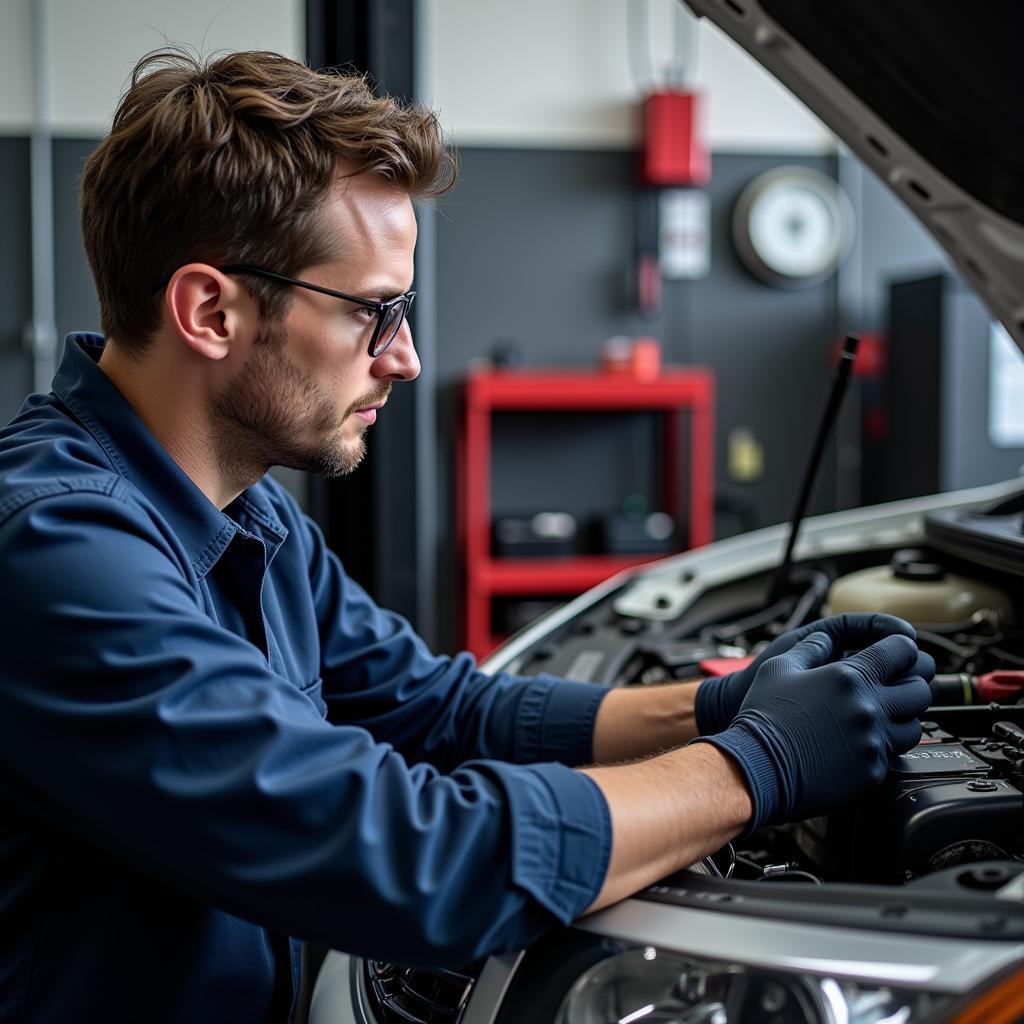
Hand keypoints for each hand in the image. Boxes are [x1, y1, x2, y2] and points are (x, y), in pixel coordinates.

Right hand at [694, 630, 932, 830]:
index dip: (903, 648)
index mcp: (850, 678)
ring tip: (882, 715)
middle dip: (912, 683)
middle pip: (920, 690)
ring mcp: (873, 742)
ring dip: (903, 717)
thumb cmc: (765, 717)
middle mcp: (870, 709)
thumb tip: (827, 639)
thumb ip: (811, 648)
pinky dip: (883, 746)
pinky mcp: (871, 771)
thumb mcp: (780, 668)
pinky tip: (861, 741)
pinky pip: (893, 755)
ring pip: (914, 726)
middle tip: (895, 685)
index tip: (897, 652)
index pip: (902, 652)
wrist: (759, 765)